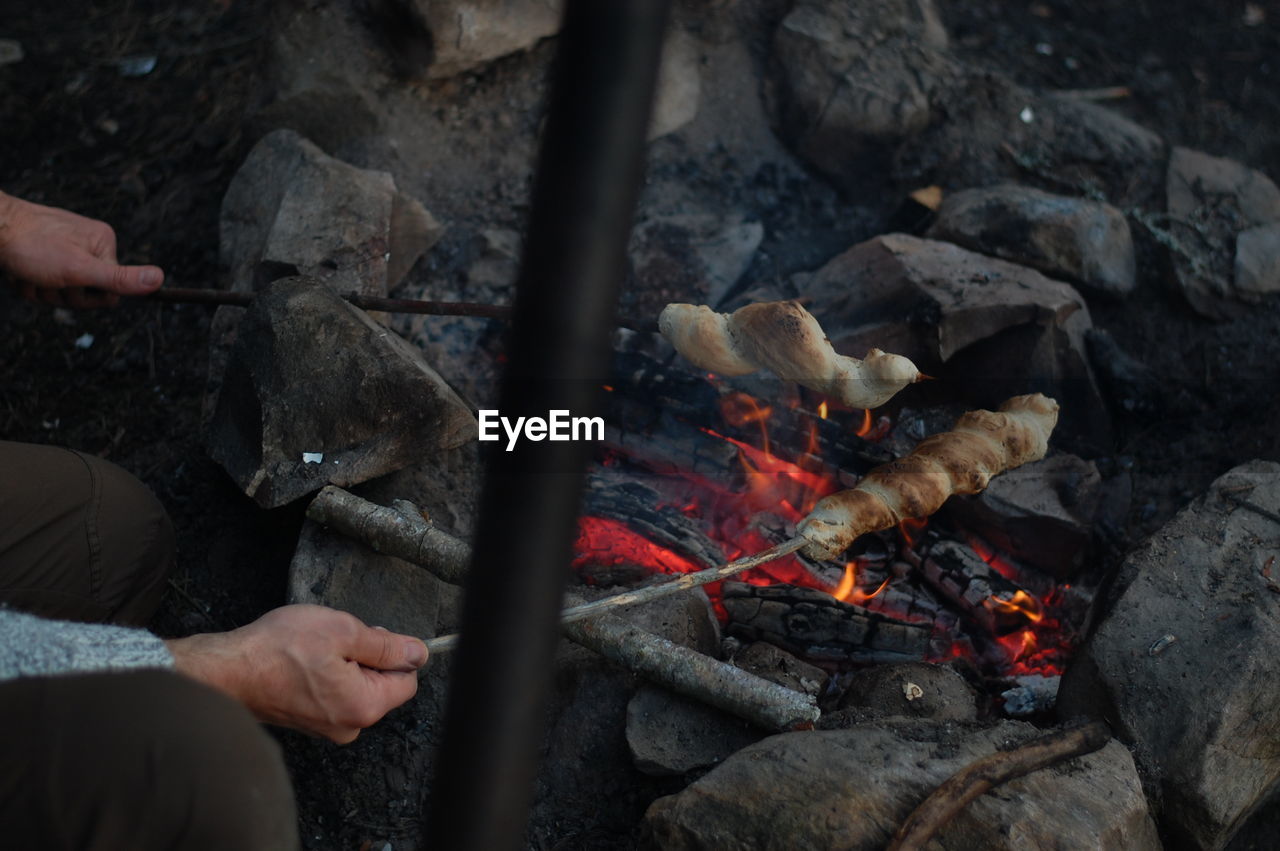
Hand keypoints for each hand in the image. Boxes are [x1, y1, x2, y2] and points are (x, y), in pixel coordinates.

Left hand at [0, 190, 163, 307]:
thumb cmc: (32, 246)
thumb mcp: (80, 269)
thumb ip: (121, 279)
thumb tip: (160, 279)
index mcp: (103, 245)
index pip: (111, 292)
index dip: (88, 297)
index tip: (69, 283)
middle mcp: (87, 245)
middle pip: (86, 293)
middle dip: (61, 293)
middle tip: (44, 277)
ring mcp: (64, 250)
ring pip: (61, 291)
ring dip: (41, 289)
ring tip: (28, 271)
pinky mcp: (43, 254)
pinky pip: (44, 283)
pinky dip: (29, 283)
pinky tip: (20, 270)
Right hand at [166, 604, 428, 743]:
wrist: (227, 671)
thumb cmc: (278, 650)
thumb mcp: (342, 631)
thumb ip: (386, 645)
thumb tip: (418, 654)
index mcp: (364, 706)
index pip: (407, 680)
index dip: (393, 652)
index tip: (367, 637)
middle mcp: (349, 725)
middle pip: (382, 684)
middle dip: (367, 657)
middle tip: (335, 639)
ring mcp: (327, 727)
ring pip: (357, 686)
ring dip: (344, 663)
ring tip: (314, 650)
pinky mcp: (309, 721)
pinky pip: (334, 693)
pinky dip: (326, 674)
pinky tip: (303, 661)